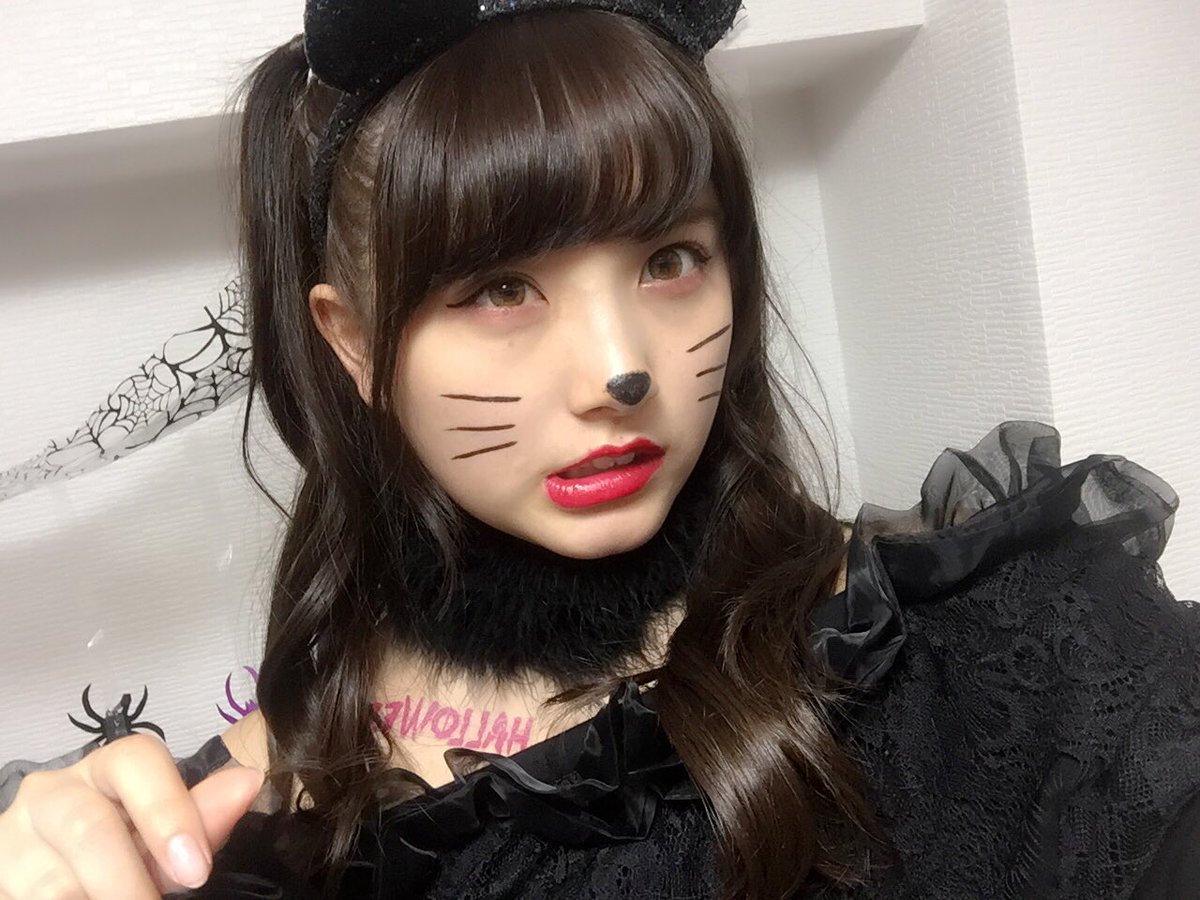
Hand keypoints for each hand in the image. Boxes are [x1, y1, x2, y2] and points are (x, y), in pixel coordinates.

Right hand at [0, 733, 263, 897]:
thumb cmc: (126, 844)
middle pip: (88, 827)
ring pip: (51, 884)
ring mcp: (13, 839)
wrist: (57, 869)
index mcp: (107, 768)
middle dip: (127, 880)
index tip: (195, 870)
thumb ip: (201, 815)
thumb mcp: (164, 832)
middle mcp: (52, 794)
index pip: (135, 761)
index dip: (167, 812)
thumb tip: (250, 782)